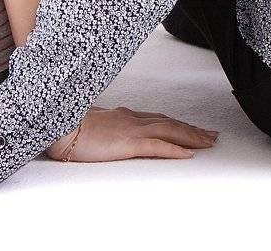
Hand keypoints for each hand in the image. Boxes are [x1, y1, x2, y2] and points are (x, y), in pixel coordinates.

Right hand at [45, 105, 217, 161]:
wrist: (59, 124)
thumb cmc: (70, 125)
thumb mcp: (94, 124)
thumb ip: (107, 126)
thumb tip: (110, 133)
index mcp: (125, 115)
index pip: (159, 118)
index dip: (178, 124)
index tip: (193, 128)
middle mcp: (133, 119)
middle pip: (170, 123)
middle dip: (192, 130)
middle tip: (211, 136)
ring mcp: (132, 130)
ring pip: (170, 132)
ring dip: (192, 138)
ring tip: (208, 143)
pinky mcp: (128, 142)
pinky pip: (157, 146)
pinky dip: (175, 149)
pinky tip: (188, 154)